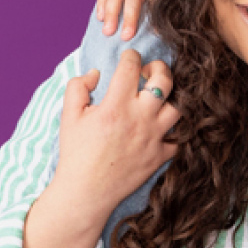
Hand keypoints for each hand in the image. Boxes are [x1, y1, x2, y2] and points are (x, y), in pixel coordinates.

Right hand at [53, 49, 179, 215]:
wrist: (86, 192)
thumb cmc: (76, 153)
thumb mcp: (69, 116)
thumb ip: (78, 86)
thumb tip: (97, 73)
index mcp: (116, 106)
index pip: (132, 66)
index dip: (131, 55)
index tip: (129, 58)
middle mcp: (140, 118)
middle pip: (165, 80)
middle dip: (158, 67)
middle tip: (149, 71)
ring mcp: (154, 138)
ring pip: (179, 107)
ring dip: (170, 97)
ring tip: (157, 98)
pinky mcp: (160, 156)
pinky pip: (179, 137)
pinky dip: (174, 130)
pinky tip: (162, 125)